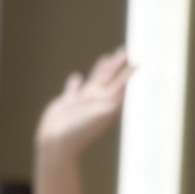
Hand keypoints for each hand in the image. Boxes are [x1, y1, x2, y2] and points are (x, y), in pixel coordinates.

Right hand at [36, 48, 130, 163]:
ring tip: (107, 58)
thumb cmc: (79, 130)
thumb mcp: (100, 113)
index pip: (121, 82)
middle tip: (125, 50)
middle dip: (117, 64)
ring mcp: (82, 102)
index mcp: (108, 103)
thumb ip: (112, 97)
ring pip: (93, 81)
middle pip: (110, 78)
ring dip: (101, 70)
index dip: (128, 71)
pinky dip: (75, 83)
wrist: (57, 143)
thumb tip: (125, 85)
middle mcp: (97, 101)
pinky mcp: (67, 104)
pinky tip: (77, 77)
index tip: (138, 60)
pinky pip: (73, 90)